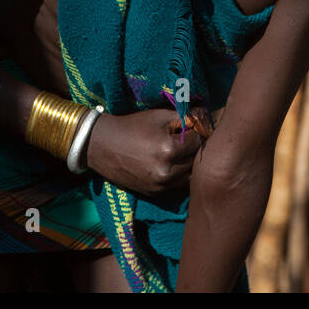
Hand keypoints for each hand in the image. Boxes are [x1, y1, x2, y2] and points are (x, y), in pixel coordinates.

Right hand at [84, 108, 206, 196]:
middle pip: (197, 160)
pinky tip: (174, 163)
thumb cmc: (133, 126)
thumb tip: (206, 118)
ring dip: (191, 164)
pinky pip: (178, 185)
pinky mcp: (155, 193)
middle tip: (191, 138)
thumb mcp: (160, 116)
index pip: (198, 141)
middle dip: (196, 148)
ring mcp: (160, 185)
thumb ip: (186, 117)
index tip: (192, 127)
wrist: (103, 145)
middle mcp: (166, 172)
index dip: (197, 131)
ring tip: (183, 151)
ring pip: (191, 176)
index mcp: (168, 149)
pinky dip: (180, 174)